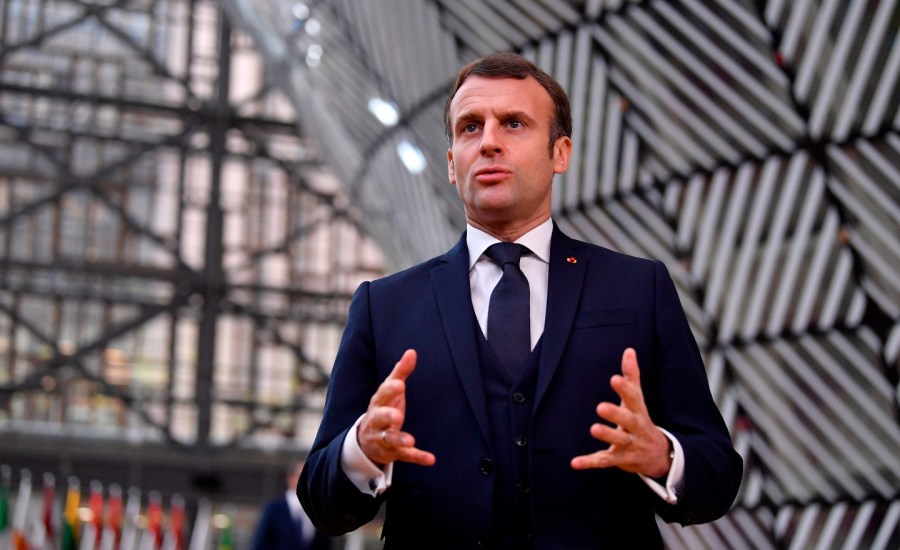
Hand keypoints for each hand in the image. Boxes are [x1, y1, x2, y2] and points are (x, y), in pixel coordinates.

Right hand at [357, 349, 435, 467]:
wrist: (365, 440)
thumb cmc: (383, 408)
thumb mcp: (389, 390)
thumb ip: (400, 372)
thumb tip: (412, 351)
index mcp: (378, 403)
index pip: (382, 395)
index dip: (390, 390)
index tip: (400, 384)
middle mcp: (377, 421)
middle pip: (379, 418)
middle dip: (387, 417)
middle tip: (397, 416)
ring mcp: (383, 439)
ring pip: (389, 440)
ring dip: (399, 440)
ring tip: (411, 441)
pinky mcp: (393, 454)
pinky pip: (405, 457)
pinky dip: (417, 458)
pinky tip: (431, 459)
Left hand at [571, 348, 671, 477]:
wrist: (659, 456)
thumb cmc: (641, 420)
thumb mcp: (637, 399)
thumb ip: (631, 375)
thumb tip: (629, 350)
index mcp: (639, 410)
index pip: (634, 398)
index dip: (625, 389)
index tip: (614, 379)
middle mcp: (636, 428)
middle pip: (629, 420)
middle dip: (616, 414)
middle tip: (600, 406)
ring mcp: (630, 445)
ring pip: (619, 440)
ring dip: (607, 435)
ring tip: (593, 428)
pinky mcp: (620, 459)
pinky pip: (605, 461)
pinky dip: (590, 462)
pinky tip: (575, 462)